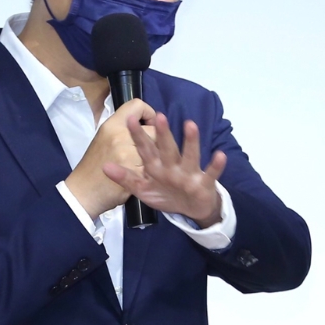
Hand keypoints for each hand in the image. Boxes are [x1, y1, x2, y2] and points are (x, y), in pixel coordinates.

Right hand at [64, 99, 155, 218]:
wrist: (84, 191)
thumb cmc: (93, 165)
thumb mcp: (103, 138)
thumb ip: (121, 130)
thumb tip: (141, 124)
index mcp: (112, 125)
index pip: (137, 105)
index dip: (148, 113)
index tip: (147, 124)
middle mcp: (120, 135)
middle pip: (152, 129)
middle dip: (155, 139)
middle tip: (151, 147)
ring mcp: (127, 154)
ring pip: (156, 148)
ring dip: (156, 155)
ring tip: (151, 160)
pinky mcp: (134, 172)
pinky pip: (152, 166)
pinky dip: (151, 171)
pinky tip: (146, 175)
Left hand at [102, 113, 226, 226]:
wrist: (193, 209)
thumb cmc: (167, 194)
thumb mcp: (143, 189)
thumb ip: (126, 178)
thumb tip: (104, 166)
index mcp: (157, 166)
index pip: (146, 149)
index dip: (138, 136)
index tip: (130, 120)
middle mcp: (173, 165)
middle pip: (167, 148)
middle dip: (163, 134)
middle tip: (159, 115)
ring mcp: (189, 173)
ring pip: (190, 156)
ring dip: (190, 141)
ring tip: (190, 125)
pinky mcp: (204, 182)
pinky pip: (211, 173)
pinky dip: (215, 165)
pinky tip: (220, 155)